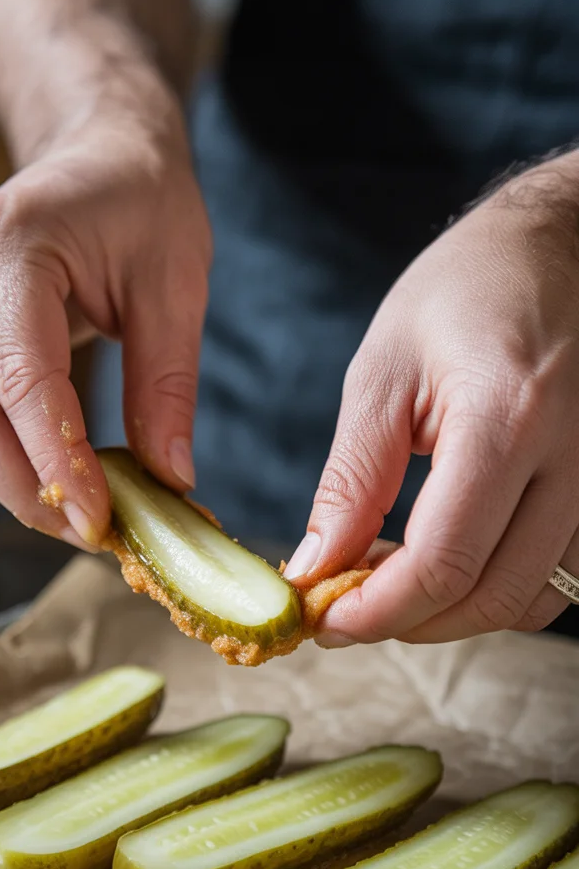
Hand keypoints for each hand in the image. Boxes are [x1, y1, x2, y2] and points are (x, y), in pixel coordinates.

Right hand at [0, 107, 211, 548]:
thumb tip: (169, 479)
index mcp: (6, 245)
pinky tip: (62, 477)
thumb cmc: (141, 202)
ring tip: (88, 513)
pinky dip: (8, 459)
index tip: (101, 524)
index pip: (23, 382)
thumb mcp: (176, 285)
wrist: (98, 154)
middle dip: (33, 492)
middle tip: (99, 537)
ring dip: (18, 485)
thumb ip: (168, 383)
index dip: (60, 464)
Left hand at [285, 156, 578, 643]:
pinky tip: (449, 559)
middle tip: (346, 608)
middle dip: (409, 623)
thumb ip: (352, 480)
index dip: (374, 612)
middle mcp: (573, 459)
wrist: (561, 246)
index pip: (443, 563)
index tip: (322, 620)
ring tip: (391, 581)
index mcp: (507, 418)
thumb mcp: (383, 373)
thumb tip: (316, 569)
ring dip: (454, 614)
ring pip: (532, 600)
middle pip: (492, 597)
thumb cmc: (465, 291)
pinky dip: (497, 589)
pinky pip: (559, 575)